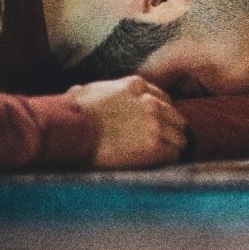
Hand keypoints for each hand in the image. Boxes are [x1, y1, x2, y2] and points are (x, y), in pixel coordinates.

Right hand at [67, 76, 186, 168]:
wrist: (69, 131)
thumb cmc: (70, 114)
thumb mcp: (85, 91)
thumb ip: (94, 91)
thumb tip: (78, 91)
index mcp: (137, 86)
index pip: (163, 99)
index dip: (160, 114)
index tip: (154, 125)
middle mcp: (151, 102)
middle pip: (176, 118)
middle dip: (169, 130)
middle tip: (160, 142)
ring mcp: (155, 123)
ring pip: (179, 137)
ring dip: (170, 146)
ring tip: (158, 156)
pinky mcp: (155, 144)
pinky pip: (173, 154)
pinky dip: (166, 160)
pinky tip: (156, 163)